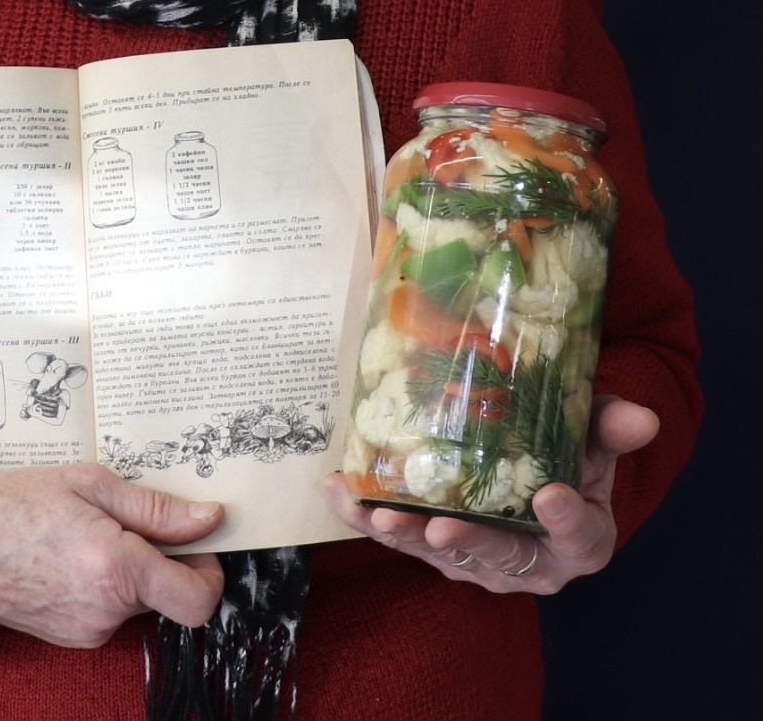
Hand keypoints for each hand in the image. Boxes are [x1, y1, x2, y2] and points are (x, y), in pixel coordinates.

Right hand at [0, 463, 224, 646]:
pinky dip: (104, 586)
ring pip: (137, 602)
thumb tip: (210, 518)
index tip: (197, 543)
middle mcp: (105, 612)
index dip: (209, 572)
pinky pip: (108, 612)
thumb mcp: (90, 485)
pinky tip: (71, 556)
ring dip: (129, 572)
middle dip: (162, 559)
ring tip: (88, 534)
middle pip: (168, 594)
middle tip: (127, 521)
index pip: (198, 600)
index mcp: (116, 570)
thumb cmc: (14, 503)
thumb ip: (156, 508)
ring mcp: (86, 631)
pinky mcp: (69, 638)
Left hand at [324, 395, 658, 593]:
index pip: (579, 537)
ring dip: (407, 535)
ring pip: (438, 552)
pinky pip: (397, 536)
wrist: (534, 477)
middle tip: (443, 527)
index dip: (566, 521)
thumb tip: (640, 417)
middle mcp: (527, 561)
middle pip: (499, 555)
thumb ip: (608, 428)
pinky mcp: (432, 548)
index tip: (551, 497)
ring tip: (380, 516)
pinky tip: (338, 489)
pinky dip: (364, 516)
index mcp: (580, 538)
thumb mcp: (593, 442)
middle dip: (469, 540)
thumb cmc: (568, 459)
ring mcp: (475, 560)